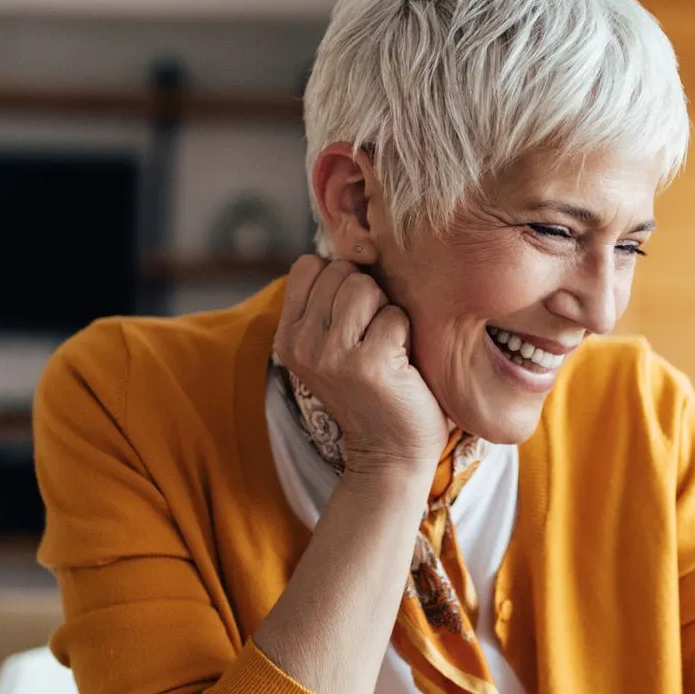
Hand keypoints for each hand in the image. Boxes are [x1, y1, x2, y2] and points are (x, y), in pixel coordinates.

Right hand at [273, 256, 447, 483]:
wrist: (391, 453)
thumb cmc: (375, 389)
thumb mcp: (335, 344)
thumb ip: (331, 300)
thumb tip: (350, 240)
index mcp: (288, 335)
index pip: (309, 265)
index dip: (341, 279)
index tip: (354, 317)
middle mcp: (301, 344)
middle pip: (342, 272)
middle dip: (369, 295)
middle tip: (374, 338)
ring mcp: (332, 355)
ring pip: (366, 287)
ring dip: (387, 312)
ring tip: (386, 348)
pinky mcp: (368, 364)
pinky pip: (395, 316)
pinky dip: (406, 334)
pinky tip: (400, 365)